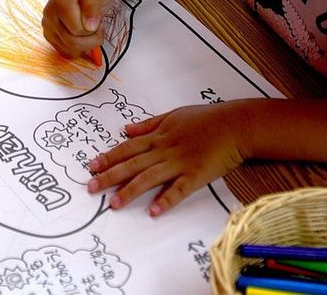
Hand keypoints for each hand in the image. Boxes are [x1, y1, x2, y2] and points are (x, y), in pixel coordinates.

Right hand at [41, 0, 114, 60]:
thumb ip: (93, 6)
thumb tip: (90, 26)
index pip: (76, 28)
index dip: (93, 27)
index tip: (98, 18)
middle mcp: (49, 13)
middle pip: (72, 41)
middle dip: (92, 38)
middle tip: (98, 26)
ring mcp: (48, 27)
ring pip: (70, 49)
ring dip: (88, 44)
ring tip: (91, 28)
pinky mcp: (51, 38)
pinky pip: (67, 52)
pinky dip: (80, 48)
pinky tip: (84, 36)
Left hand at [86, 101, 247, 216]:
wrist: (235, 125)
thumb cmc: (206, 118)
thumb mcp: (174, 115)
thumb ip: (149, 124)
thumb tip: (126, 129)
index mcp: (159, 135)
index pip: (128, 147)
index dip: (109, 157)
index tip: (92, 166)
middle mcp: (165, 149)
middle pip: (133, 163)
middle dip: (110, 176)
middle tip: (91, 187)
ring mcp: (180, 163)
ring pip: (150, 178)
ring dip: (130, 191)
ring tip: (114, 204)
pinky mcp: (196, 176)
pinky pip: (179, 190)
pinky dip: (166, 200)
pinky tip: (154, 211)